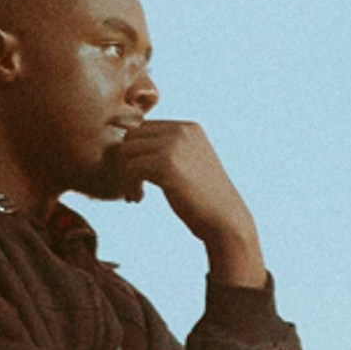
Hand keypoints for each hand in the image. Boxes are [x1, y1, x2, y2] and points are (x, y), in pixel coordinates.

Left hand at [108, 122, 266, 286]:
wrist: (225, 221)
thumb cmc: (204, 200)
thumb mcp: (188, 165)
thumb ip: (168, 151)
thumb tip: (133, 145)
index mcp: (188, 128)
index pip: (144, 128)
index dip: (135, 153)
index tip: (139, 177)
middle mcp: (181, 130)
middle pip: (132, 136)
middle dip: (126, 162)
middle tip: (132, 188)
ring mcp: (174, 146)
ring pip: (127, 151)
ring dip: (125, 175)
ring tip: (134, 195)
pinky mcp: (167, 165)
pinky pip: (131, 168)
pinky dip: (129, 185)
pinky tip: (138, 199)